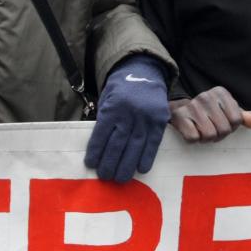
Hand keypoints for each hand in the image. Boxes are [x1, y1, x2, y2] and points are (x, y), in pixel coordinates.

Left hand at [85, 56, 168, 182]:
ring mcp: (146, 118)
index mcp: (112, 107)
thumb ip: (104, 120)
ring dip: (127, 166)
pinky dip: (147, 157)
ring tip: (120, 178)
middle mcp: (129, 113)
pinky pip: (153, 143)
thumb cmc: (120, 89)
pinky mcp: (159, 121)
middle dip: (110, 163)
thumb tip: (98, 148)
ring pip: (135, 147)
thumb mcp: (106, 99)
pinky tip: (141, 169)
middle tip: (105, 176)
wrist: (144, 72)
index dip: (96, 151)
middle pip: (118, 144)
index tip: (91, 164)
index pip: (101, 134)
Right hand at [169, 86, 250, 142]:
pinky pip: (193, 137)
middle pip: (224, 129)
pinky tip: (192, 130)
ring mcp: (192, 105)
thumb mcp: (227, 111)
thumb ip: (244, 117)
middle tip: (211, 129)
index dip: (231, 128)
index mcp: (221, 93)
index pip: (236, 120)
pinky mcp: (179, 116)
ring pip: (209, 135)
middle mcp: (206, 96)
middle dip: (218, 135)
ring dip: (206, 138)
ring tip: (202, 131)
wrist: (179, 110)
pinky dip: (194, 139)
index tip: (222, 123)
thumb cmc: (209, 113)